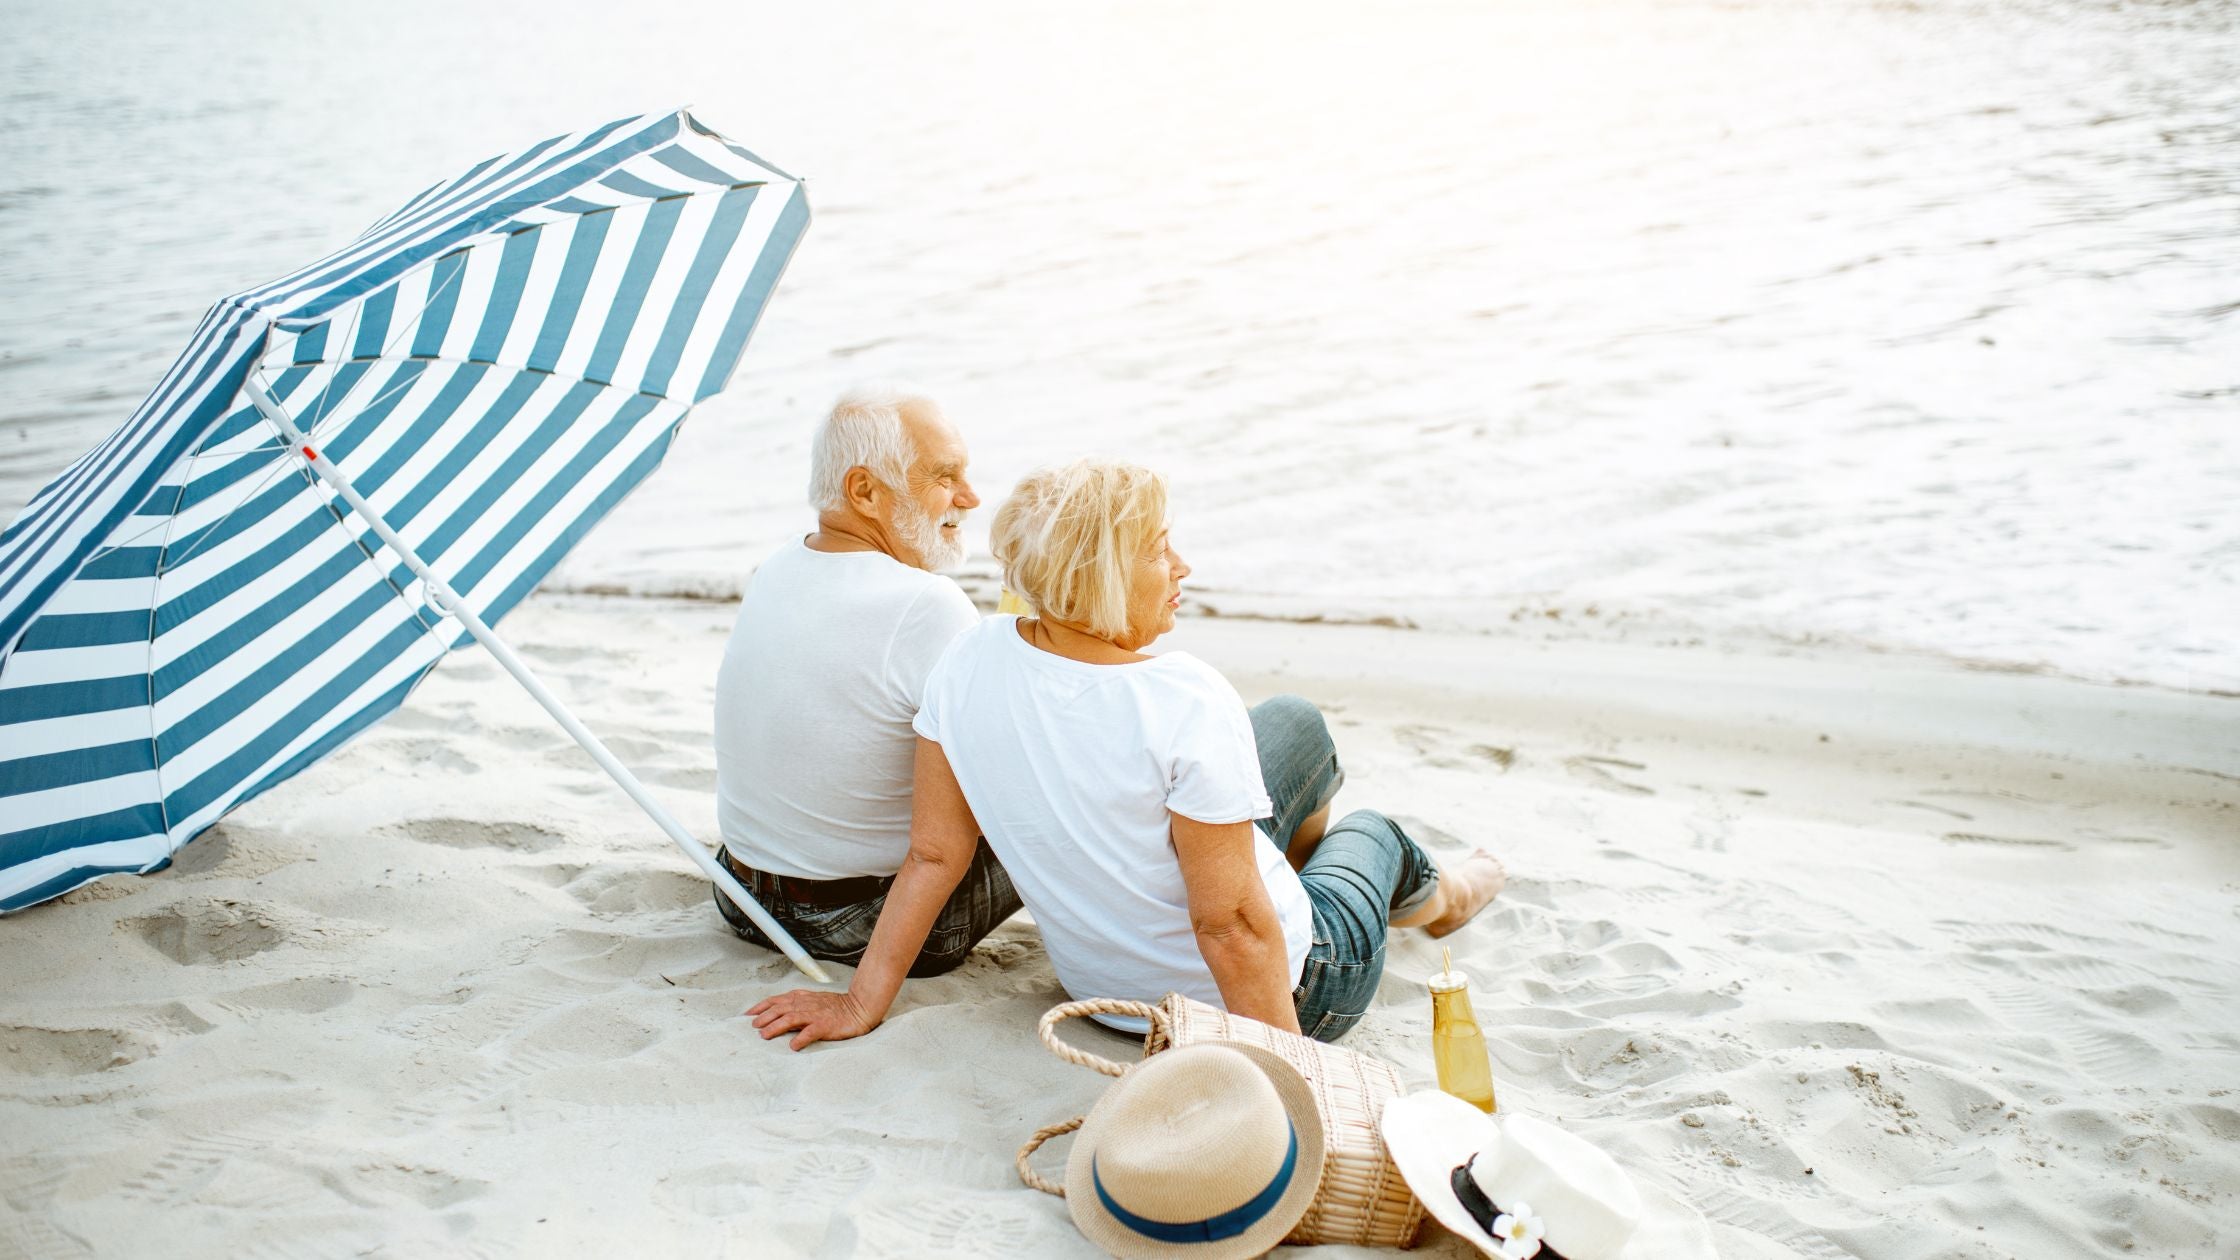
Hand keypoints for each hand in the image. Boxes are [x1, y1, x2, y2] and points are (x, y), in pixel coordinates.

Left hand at [746, 988, 880, 1049]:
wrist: (859, 1007)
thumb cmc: (835, 1007)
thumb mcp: (813, 1001)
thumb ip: (796, 1005)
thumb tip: (777, 1014)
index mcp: (802, 998)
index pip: (776, 1000)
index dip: (761, 1007)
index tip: (748, 1015)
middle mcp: (806, 1005)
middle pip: (780, 1009)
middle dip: (764, 1017)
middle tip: (753, 1027)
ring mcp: (815, 1015)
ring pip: (791, 1018)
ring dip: (776, 1027)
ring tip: (765, 1036)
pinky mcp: (825, 1025)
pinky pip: (811, 1032)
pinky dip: (800, 1039)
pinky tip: (793, 1046)